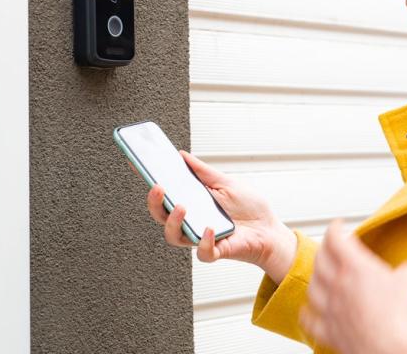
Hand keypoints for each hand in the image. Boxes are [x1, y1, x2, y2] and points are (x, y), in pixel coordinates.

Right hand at [143, 150, 296, 281]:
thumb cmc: (249, 207)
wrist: (270, 231)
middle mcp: (191, 221)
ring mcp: (200, 237)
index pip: (165, 193)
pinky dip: (204, 242)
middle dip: (154, 202)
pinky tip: (210, 228)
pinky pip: (202, 252)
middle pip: (161, 216)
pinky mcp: (214, 251)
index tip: (136, 162)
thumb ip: (204, 172)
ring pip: (174, 236)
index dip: (148, 180)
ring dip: (173, 222)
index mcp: (192, 202)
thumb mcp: (226, 182)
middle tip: (157, 187)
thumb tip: (182, 155)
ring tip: (182, 207)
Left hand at [299, 219, 406, 353]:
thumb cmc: (405, 317)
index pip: (335, 238)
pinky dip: (307, 311)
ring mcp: (330, 309)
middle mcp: (338, 285)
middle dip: (326, 249)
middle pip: (320, 259)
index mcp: (355, 267)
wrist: (396, 351)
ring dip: (316, 277)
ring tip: (322, 275)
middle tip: (332, 247)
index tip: (338, 225)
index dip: (335, 227)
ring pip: (312, 286)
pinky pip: (308, 319)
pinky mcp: (330, 332)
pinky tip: (310, 309)